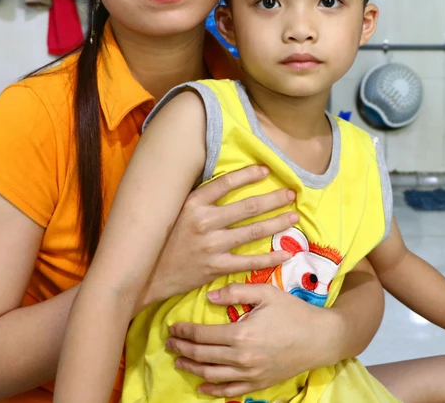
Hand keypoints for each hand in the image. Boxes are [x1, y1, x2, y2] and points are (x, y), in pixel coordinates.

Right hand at [143, 166, 298, 305]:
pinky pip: (249, 261)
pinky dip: (270, 258)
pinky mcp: (216, 267)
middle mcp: (204, 222)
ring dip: (277, 223)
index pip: (226, 183)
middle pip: (247, 206)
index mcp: (193, 204)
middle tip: (291, 194)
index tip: (266, 170)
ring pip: (253, 231)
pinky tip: (285, 252)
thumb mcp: (176, 212)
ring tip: (293, 217)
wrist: (150, 274)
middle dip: (273, 199)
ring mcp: (212, 245)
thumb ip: (199, 199)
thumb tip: (224, 182)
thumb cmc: (165, 239)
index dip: (248, 175)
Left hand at [166, 283, 339, 397]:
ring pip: (211, 375)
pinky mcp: (259, 383)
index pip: (202, 335)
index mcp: (241, 334)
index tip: (172, 327)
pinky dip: (213, 391)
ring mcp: (250, 373)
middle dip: (182, 349)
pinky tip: (202, 386)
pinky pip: (230, 391)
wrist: (321, 338)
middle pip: (202, 355)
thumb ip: (236, 291)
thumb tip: (209, 297)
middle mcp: (241, 358)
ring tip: (179, 361)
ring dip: (192, 368)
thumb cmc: (294, 312)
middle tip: (169, 343)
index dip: (184, 331)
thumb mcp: (266, 293)